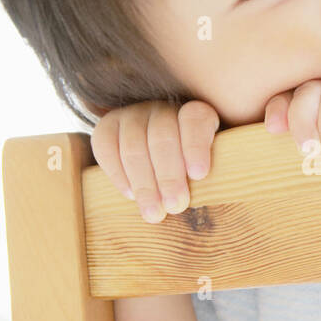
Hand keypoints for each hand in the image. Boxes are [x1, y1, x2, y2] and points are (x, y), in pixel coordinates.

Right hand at [90, 100, 218, 222]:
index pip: (195, 119)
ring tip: (154, 213)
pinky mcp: (108, 125)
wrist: (162, 156)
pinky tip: (130, 195)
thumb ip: (214, 172)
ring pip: (133, 145)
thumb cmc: (194, 166)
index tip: (199, 175)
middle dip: (169, 176)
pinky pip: (106, 146)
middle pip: (162, 136)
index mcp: (195, 111)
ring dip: (144, 183)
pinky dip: (117, 173)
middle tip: (175, 206)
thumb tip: (210, 189)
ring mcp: (133, 114)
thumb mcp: (214, 164)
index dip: (196, 145)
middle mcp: (163, 108)